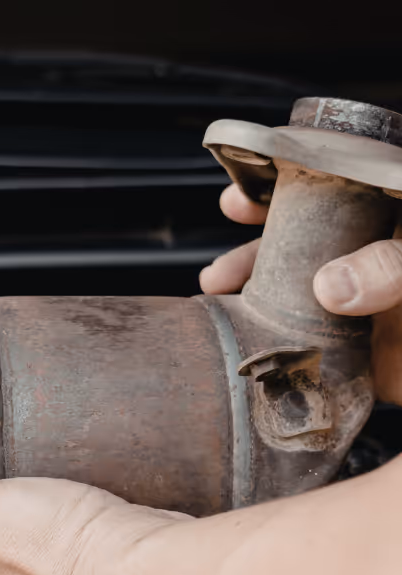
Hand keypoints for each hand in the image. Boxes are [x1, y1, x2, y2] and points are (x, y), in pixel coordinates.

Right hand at [200, 184, 401, 403]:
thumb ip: (395, 265)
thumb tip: (332, 286)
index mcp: (394, 214)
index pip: (332, 185)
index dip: (282, 186)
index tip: (240, 197)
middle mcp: (376, 257)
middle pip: (303, 243)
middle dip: (255, 253)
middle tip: (221, 271)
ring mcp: (369, 307)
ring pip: (299, 298)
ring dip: (256, 304)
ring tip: (222, 308)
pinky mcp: (369, 357)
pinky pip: (313, 353)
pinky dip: (278, 355)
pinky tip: (249, 351)